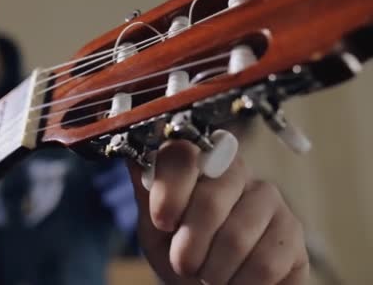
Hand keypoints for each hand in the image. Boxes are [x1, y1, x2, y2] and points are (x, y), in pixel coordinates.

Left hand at [128, 140, 308, 283]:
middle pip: (211, 199)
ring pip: (237, 236)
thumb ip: (148, 193)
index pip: (183, 155)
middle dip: (189, 244)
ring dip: (214, 270)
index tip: (162, 221)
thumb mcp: (155, 226)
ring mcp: (268, 200)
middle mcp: (236, 172)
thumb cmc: (181, 250)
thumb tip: (135, 157)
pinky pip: (265, 264)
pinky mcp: (291, 232)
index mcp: (197, 163)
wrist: (210, 284)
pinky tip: (235, 280)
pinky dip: (240, 284)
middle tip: (182, 263)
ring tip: (209, 274)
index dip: (170, 190)